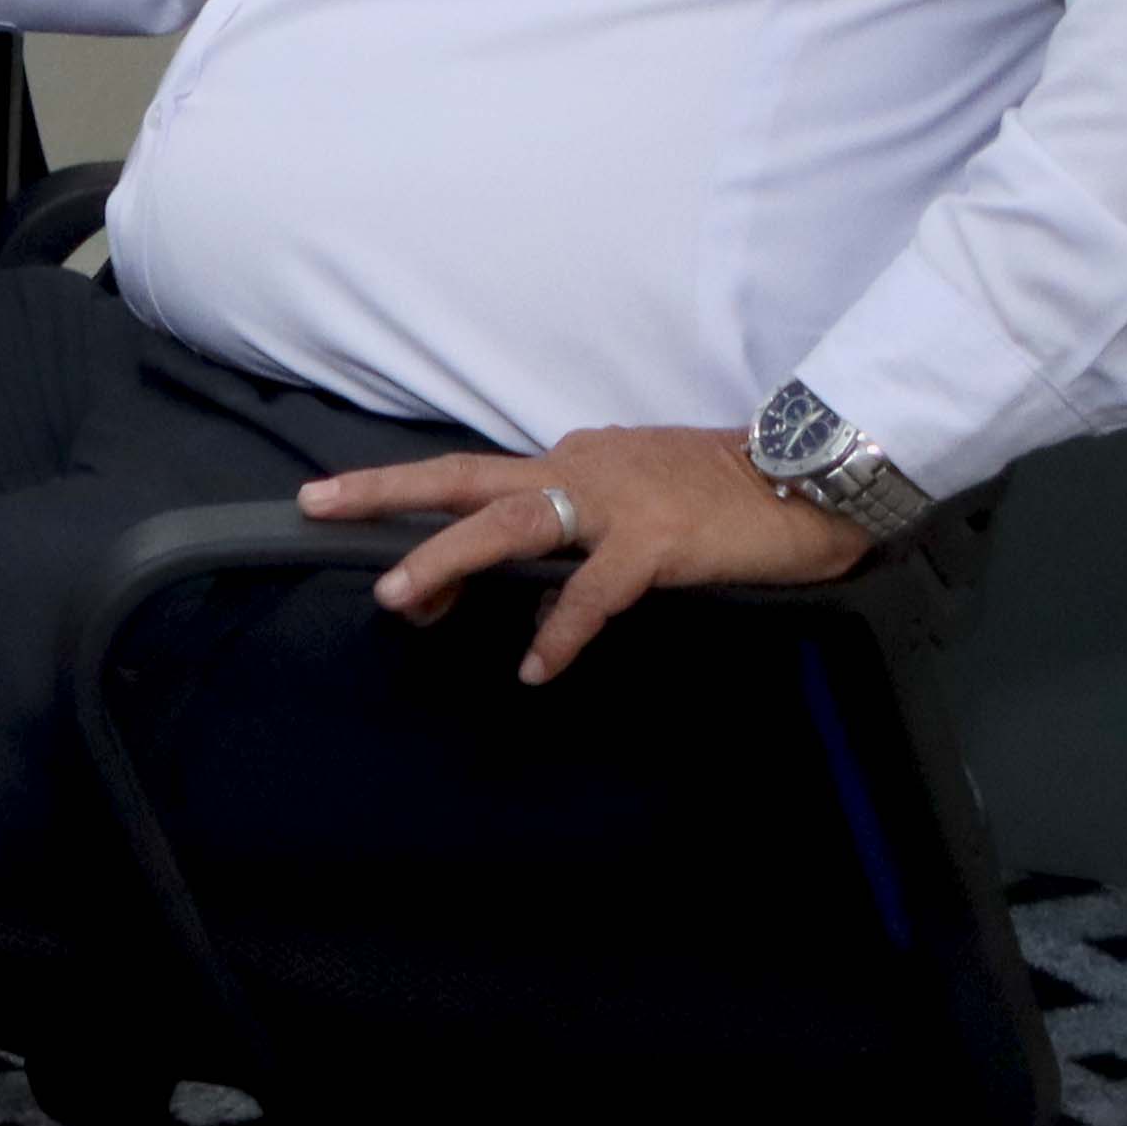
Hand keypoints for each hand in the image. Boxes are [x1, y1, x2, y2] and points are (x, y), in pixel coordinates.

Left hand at [299, 423, 865, 686]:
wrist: (811, 476)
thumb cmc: (727, 491)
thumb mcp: (639, 487)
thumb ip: (584, 513)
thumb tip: (540, 559)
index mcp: (572, 460)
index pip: (474, 480)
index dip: (408, 499)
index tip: (343, 511)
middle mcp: (579, 469)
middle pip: (464, 479)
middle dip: (385, 493)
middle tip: (315, 506)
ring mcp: (616, 504)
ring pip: (513, 525)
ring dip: (449, 559)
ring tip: (401, 599)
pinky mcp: (658, 543)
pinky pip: (595, 592)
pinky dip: (562, 628)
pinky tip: (535, 665)